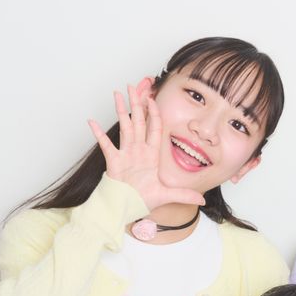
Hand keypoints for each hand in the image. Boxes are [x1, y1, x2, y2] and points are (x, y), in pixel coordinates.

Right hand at [88, 79, 205, 211]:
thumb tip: (202, 199)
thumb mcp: (167, 195)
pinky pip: (106, 145)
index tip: (153, 99)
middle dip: (136, 104)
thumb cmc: (143, 200)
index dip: (154, 114)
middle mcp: (138, 150)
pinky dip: (99, 134)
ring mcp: (125, 154)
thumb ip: (184, 195)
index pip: (154, 129)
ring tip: (117, 94)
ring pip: (124, 127)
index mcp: (151, 155)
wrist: (126, 209)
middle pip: (138, 122)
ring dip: (121, 110)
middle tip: (133, 86)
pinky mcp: (114, 161)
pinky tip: (92, 121)